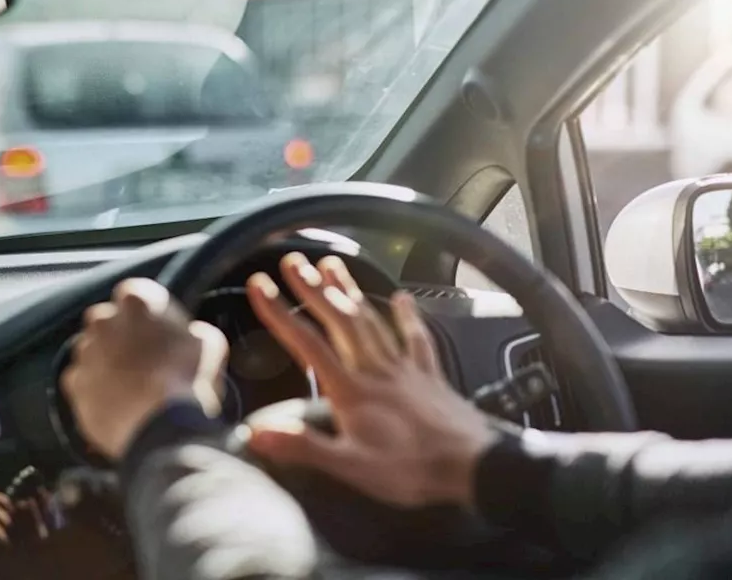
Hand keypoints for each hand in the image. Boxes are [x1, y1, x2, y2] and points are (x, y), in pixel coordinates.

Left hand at [61, 278, 228, 459]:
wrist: (162, 427)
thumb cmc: (189, 381)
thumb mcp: (209, 344)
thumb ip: (193, 330)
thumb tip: (191, 335)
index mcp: (137, 302)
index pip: (135, 293)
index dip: (146, 313)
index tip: (156, 328)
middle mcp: (103, 320)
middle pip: (107, 320)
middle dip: (121, 335)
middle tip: (144, 358)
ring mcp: (85, 352)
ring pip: (92, 350)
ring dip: (106, 362)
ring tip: (131, 385)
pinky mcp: (74, 383)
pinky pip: (82, 380)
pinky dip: (95, 388)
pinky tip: (116, 402)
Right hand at [244, 253, 498, 510]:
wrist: (474, 466)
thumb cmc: (412, 470)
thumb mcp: (351, 467)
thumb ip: (304, 447)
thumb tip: (257, 433)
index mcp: (352, 391)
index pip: (308, 344)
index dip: (280, 312)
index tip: (260, 285)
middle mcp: (376, 370)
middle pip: (340, 320)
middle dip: (314, 288)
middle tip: (294, 261)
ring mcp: (404, 368)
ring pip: (372, 320)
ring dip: (350, 291)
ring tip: (333, 264)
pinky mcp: (429, 375)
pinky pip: (416, 338)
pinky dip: (407, 316)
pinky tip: (402, 298)